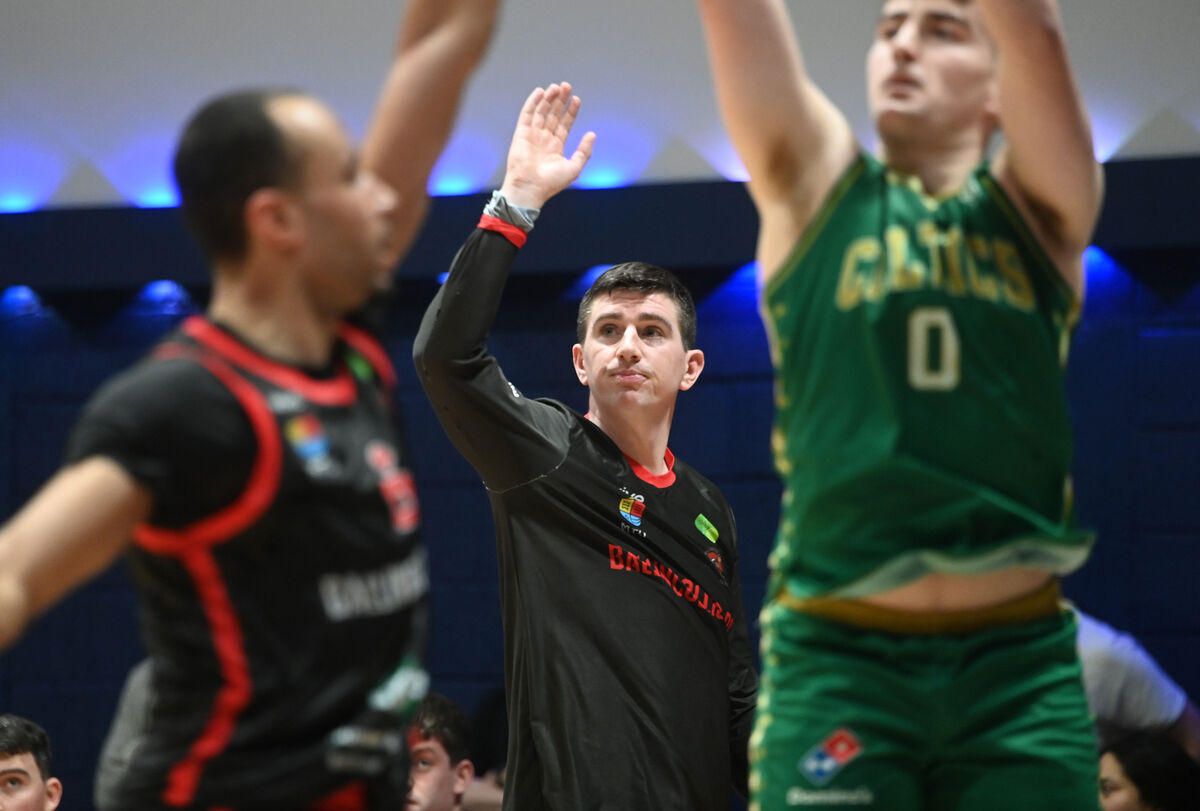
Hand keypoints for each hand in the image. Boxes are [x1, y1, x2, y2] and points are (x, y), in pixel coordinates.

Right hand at [499, 82, 595, 209]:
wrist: (530, 188)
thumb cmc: (551, 183)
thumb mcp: (574, 167)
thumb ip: (584, 151)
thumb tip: (593, 134)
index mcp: (555, 147)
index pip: (564, 124)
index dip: (570, 111)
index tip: (576, 99)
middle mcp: (544, 139)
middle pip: (553, 114)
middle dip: (560, 100)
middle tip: (567, 86)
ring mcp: (532, 135)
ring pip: (541, 112)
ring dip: (549, 98)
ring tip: (557, 87)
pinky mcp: (521, 134)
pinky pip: (527, 114)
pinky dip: (533, 102)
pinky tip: (541, 92)